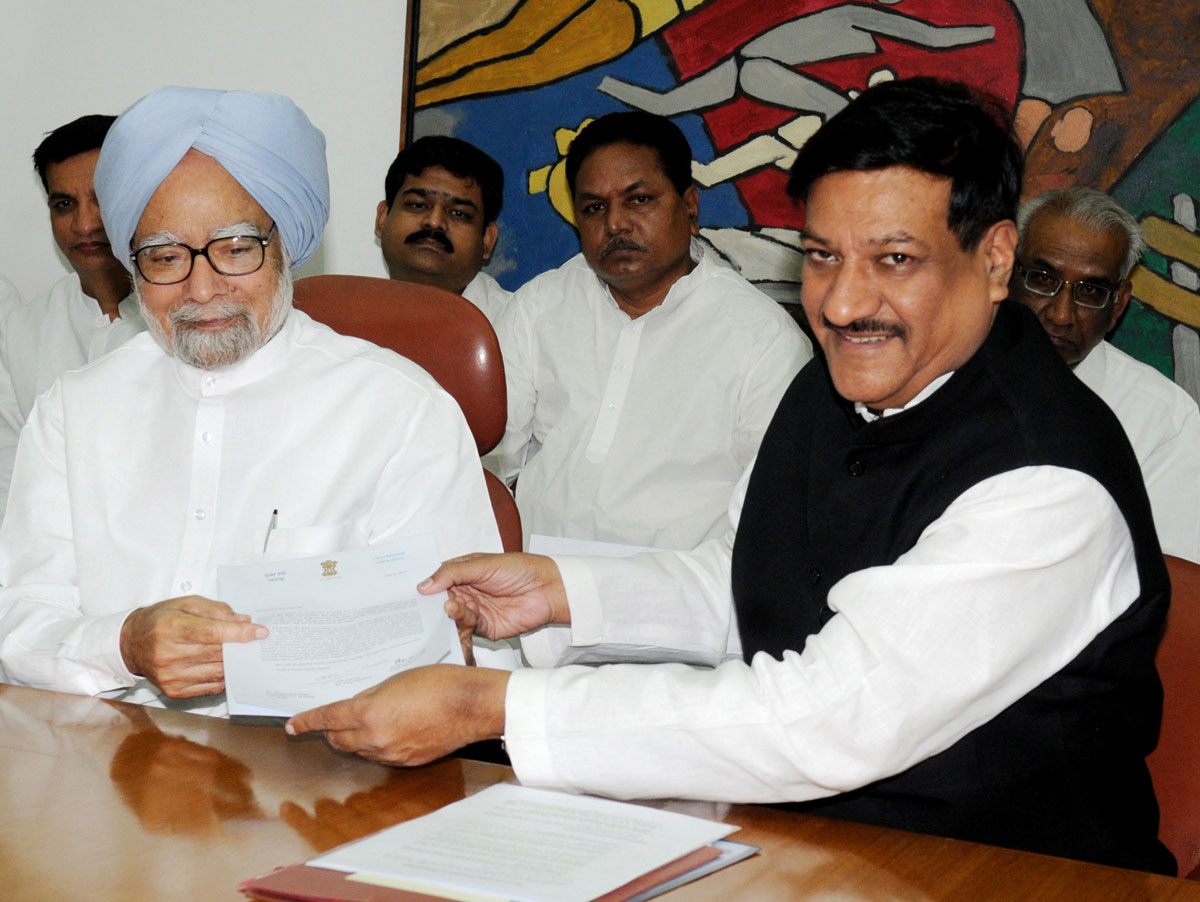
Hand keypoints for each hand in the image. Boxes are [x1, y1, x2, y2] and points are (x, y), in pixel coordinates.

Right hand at [119, 596, 267, 698]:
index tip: (259, 631)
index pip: (211, 632)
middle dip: (240, 647)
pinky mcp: (173, 691)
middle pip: (216, 653)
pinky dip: (222, 677)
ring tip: (241, 653)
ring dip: (233, 663)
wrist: (131, 643)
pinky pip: (209, 686)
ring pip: (216, 671)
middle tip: (255, 642)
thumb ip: (215, 610)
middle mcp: (169, 654)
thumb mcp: (185, 604)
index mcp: (171, 627)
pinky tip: (225, 666)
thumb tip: (242, 621)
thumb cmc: (161, 620)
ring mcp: (170, 676)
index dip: (238, 633)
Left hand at [285, 664, 508, 765]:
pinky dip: (377, 744)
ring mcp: (392, 753)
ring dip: (354, 737)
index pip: (327, 719)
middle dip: (330, 730)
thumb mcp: (397, 680)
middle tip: (329, 719)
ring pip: (359, 749)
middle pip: (338, 740)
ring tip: (365, 721)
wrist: (472, 704)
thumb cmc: (440, 683)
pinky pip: (381, 755)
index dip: (307, 721)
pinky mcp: (408, 761)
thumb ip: (371, 696)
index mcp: (368, 713)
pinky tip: (389, 729)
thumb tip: (356, 707)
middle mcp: (375, 739)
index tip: (294, 724)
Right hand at [420, 552, 568, 640]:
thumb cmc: (520, 569)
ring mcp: (473, 611)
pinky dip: (457, 632)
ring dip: (446, 617)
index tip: (408, 595)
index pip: (436, 581)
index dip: (423, 588)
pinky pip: (464, 632)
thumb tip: (424, 585)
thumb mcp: (483, 564)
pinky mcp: (482, 628)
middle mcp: (465, 593)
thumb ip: (453, 573)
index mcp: (462, 573)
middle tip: (417, 611)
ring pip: (449, 619)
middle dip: (429, 607)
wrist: (548, 590)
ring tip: (450, 610)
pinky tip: (456, 626)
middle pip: (438, 603)